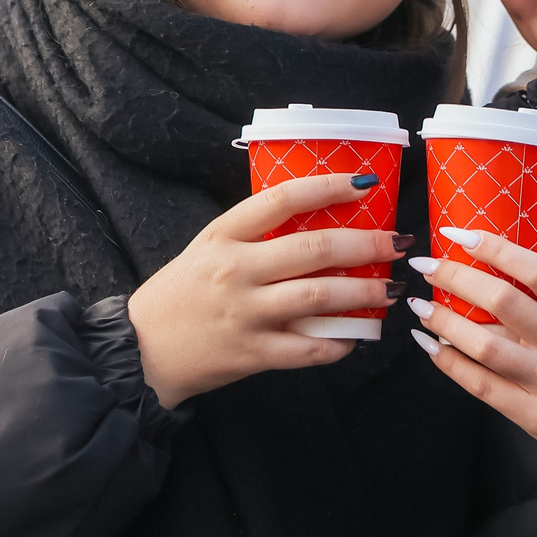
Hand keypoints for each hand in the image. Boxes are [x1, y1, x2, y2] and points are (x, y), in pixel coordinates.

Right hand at [127, 171, 408, 407]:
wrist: (141, 350)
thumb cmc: (178, 295)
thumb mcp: (206, 250)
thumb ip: (251, 237)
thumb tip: (313, 224)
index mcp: (222, 236)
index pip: (282, 200)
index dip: (328, 187)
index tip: (364, 183)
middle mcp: (235, 271)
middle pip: (314, 249)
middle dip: (366, 244)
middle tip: (395, 243)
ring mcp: (245, 314)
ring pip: (320, 298)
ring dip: (365, 293)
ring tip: (390, 289)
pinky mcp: (252, 354)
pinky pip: (309, 348)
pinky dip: (340, 343)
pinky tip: (356, 337)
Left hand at [406, 228, 536, 469]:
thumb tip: (513, 277)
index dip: (496, 249)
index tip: (463, 235)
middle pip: (502, 301)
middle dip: (457, 278)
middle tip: (429, 264)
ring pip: (484, 344)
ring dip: (444, 321)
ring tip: (420, 305)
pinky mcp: (532, 414)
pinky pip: (481, 385)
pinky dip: (450, 363)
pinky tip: (430, 345)